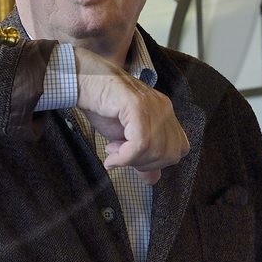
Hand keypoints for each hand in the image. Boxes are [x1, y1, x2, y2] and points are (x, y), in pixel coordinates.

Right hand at [72, 47, 187, 183]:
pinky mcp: (137, 106)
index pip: (179, 149)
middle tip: (121, 158)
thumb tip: (152, 180)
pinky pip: (140, 143)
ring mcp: (153, 106)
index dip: (158, 161)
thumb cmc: (101, 105)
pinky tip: (111, 157)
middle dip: (145, 164)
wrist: (82, 81)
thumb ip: (141, 156)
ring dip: (132, 160)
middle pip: (171, 154)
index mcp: (165, 114)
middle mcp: (163, 108)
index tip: (133, 160)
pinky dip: (125, 157)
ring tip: (112, 154)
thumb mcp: (124, 137)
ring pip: (156, 150)